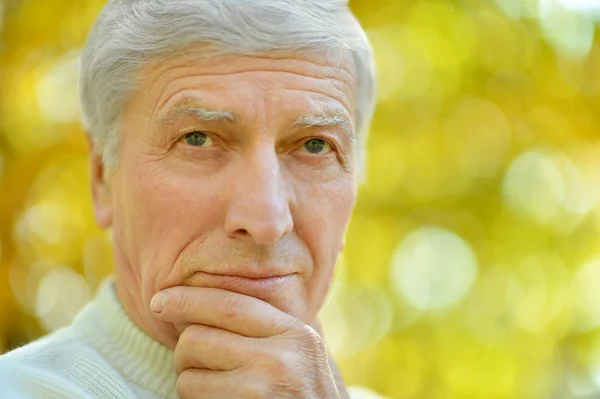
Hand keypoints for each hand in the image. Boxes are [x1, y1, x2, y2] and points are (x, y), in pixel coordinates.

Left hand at [151, 286, 341, 397]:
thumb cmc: (305, 394)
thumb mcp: (300, 353)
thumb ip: (268, 327)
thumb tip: (207, 300)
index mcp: (294, 334)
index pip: (229, 305)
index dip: (188, 299)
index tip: (160, 300)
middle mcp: (280, 359)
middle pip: (197, 338)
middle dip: (184, 351)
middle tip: (193, 362)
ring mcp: (260, 392)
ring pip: (188, 376)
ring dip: (189, 383)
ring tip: (213, 388)